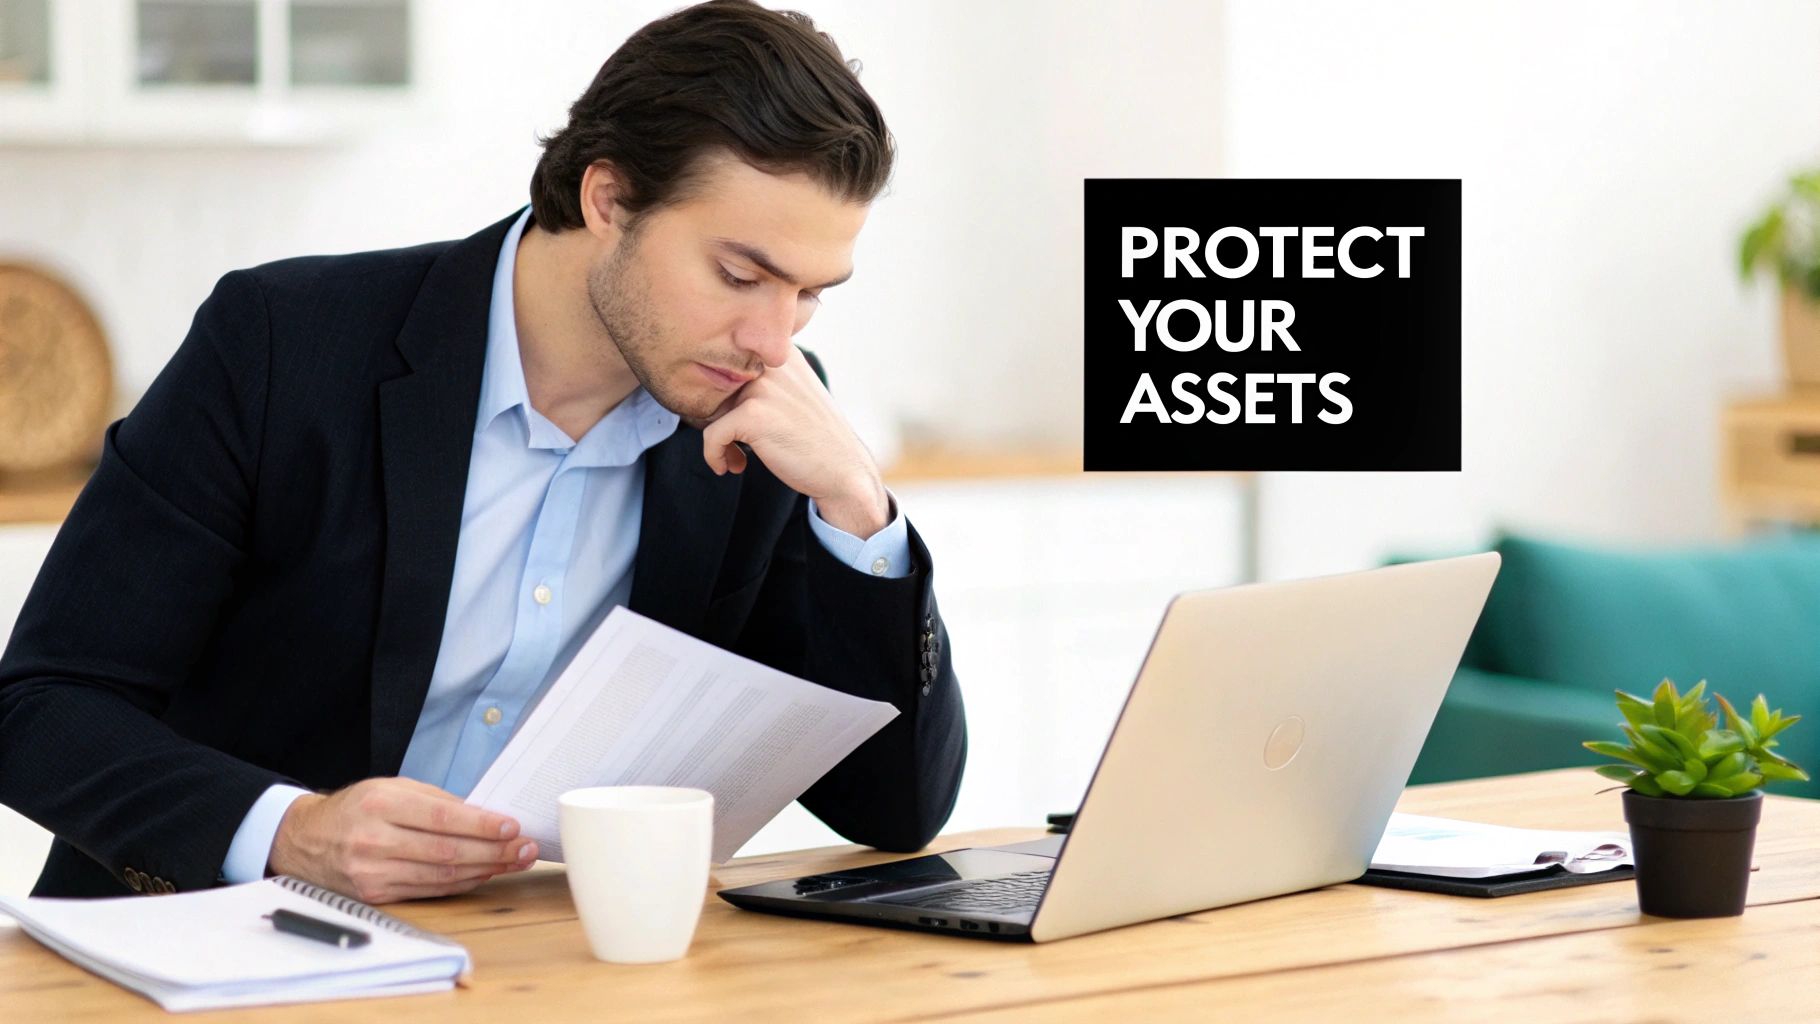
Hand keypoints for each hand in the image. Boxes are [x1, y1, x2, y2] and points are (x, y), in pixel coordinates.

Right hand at [268, 777, 536, 903]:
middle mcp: (374, 839)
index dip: (481, 825)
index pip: (441, 818)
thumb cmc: (355, 808)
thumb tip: (484, 816)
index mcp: (380, 803)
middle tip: (525, 848)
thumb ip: (435, 800)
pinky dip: (460, 883)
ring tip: (514, 861)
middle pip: (446, 851)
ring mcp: (372, 871)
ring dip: (485, 870)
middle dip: (493, 851)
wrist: (304, 840)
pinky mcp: (374, 894)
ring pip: (441, 875)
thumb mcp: (391, 788)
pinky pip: (428, 890)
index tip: (512, 827)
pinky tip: (483, 873)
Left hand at [697, 347, 889, 536]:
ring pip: (709, 409)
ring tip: (737, 458)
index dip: (726, 400)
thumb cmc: (814, 438)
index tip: (736, 426)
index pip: (731, 367)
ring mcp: (762, 386)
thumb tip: (706, 386)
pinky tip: (733, 467)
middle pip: (716, 387)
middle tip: (734, 445)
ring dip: (718, 439)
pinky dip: (714, 455)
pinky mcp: (752, 414)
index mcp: (781, 354)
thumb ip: (761, 381)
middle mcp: (771, 363)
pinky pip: (710, 435)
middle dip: (719, 419)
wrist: (843, 472)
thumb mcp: (793, 394)